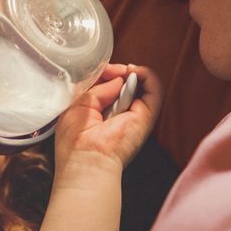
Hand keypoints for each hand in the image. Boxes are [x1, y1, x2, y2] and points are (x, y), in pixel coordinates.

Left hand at [53, 64, 161, 186]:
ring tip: (124, 71)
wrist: (87, 161)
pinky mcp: (147, 117)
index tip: (98, 70)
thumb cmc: (75, 141)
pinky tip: (134, 72)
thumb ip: (98, 88)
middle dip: (117, 72)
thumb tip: (117, 78)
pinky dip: (147, 76)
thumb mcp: (79, 104)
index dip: (105, 74)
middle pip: (126, 84)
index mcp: (102, 114)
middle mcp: (120, 115)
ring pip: (144, 85)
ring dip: (134, 72)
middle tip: (110, 71)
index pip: (109, 87)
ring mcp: (135, 115)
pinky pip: (155, 90)